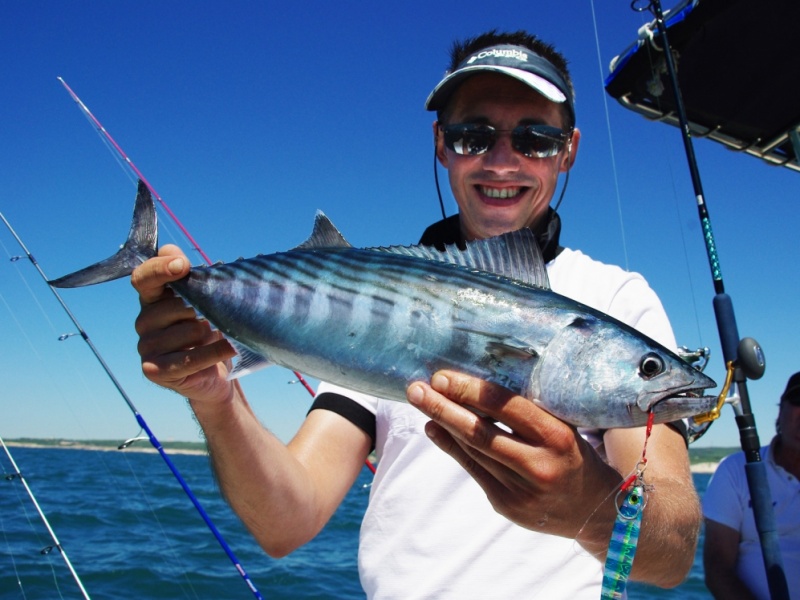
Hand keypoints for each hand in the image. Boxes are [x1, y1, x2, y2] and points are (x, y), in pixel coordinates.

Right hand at [132, 244, 236, 403]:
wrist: (214, 376)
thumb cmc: (208, 332)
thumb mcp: (203, 300)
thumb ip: (189, 275)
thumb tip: (172, 251)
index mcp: (151, 299)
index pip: (144, 277)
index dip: (160, 268)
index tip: (184, 265)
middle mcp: (143, 321)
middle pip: (176, 305)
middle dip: (203, 310)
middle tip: (214, 318)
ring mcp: (146, 347)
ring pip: (189, 331)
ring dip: (211, 333)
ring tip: (216, 337)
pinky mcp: (154, 370)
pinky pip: (190, 357)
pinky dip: (215, 352)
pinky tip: (231, 347)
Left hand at [407, 370, 620, 543]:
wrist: (595, 511)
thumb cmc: (575, 456)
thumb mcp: (564, 427)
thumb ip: (528, 411)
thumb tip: (477, 383)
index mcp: (558, 436)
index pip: (506, 407)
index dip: (470, 390)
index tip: (442, 376)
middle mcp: (539, 464)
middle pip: (480, 432)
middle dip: (444, 407)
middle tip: (416, 388)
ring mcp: (521, 490)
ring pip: (472, 451)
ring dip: (442, 424)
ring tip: (420, 402)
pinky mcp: (507, 506)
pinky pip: (472, 470)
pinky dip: (450, 447)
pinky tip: (434, 428)